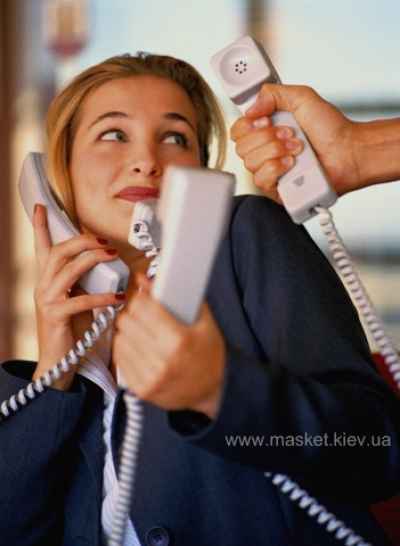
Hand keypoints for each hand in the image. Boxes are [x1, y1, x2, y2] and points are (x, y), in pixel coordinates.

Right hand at [32, 204, 124, 389]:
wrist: (57, 363)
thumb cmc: (71, 330)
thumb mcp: (78, 299)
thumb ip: (85, 281)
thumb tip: (107, 263)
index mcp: (46, 280)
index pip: (41, 248)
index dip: (40, 226)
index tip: (41, 206)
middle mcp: (42, 286)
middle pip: (58, 252)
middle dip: (82, 241)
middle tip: (104, 240)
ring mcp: (46, 301)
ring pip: (66, 269)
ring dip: (92, 259)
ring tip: (112, 255)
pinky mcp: (55, 317)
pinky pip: (79, 300)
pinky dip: (101, 296)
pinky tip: (118, 297)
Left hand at [112, 274, 225, 418]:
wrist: (214, 390)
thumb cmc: (210, 353)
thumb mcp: (203, 321)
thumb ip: (178, 294)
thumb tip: (148, 278)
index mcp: (180, 341)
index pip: (142, 307)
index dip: (142, 297)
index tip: (145, 297)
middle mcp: (163, 361)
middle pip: (127, 320)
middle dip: (134, 312)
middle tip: (143, 312)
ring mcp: (151, 377)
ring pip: (119, 338)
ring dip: (128, 330)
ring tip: (141, 330)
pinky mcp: (141, 389)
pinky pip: (119, 358)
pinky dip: (126, 348)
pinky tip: (139, 346)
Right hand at [231, 84, 360, 200]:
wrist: (349, 151)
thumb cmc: (331, 129)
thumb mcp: (301, 97)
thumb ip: (272, 93)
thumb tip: (250, 108)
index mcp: (266, 131)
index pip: (238, 131)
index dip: (249, 125)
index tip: (267, 120)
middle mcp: (265, 151)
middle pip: (241, 147)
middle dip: (268, 137)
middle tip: (291, 134)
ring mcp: (270, 172)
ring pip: (250, 163)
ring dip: (276, 151)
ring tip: (298, 148)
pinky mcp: (277, 190)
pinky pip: (261, 180)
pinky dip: (276, 168)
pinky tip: (292, 164)